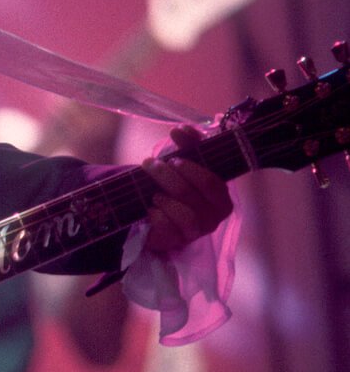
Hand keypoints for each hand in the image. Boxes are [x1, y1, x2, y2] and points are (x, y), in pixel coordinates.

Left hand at [141, 126, 233, 253]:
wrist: (154, 214)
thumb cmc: (174, 187)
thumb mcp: (182, 164)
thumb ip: (188, 145)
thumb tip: (181, 129)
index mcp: (221, 197)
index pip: (213, 183)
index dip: (193, 170)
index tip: (174, 159)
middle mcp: (214, 217)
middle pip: (193, 195)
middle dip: (168, 176)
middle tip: (151, 164)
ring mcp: (197, 231)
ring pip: (186, 215)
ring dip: (164, 198)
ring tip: (153, 192)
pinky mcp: (178, 241)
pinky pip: (169, 229)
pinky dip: (157, 216)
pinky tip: (150, 210)